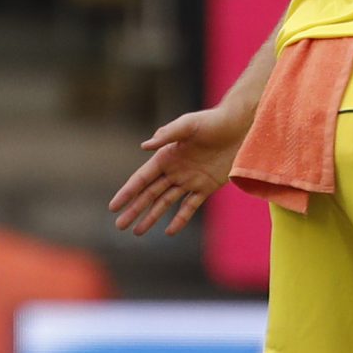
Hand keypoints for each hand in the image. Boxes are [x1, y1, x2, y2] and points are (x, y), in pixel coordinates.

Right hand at [110, 108, 248, 236]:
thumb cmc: (212, 121)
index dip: (127, 193)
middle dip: (134, 210)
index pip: (141, 179)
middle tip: (120, 226)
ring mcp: (189, 180)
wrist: (239, 127)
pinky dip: (180, 219)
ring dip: (151, 217)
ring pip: (165, 203)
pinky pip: (190, 206)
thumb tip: (144, 146)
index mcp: (165, 157)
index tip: (113, 206)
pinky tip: (169, 231)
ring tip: (137, 232)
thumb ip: (167, 134)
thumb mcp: (188, 124)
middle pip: (149, 194)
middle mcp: (174, 170)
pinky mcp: (206, 187)